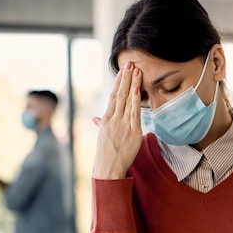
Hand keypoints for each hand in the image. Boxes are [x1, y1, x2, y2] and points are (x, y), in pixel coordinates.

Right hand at [92, 62, 142, 178]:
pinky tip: (136, 88)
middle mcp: (113, 119)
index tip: (123, 71)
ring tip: (136, 70)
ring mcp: (122, 124)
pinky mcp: (132, 131)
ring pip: (127, 100)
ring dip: (132, 84)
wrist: (108, 169)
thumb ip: (100, 125)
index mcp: (106, 120)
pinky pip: (134, 112)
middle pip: (120, 94)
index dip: (119, 83)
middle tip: (130, 63)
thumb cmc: (105, 155)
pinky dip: (135, 100)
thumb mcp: (102, 137)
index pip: (113, 96)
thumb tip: (96, 119)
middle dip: (125, 77)